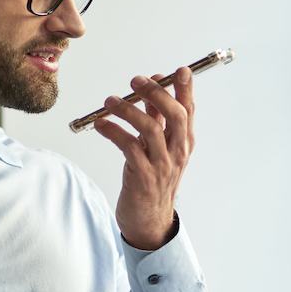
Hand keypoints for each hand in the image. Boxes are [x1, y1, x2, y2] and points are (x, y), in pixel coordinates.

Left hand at [93, 66, 194, 249]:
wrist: (149, 220)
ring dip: (128, 110)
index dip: (186, 89)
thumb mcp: (160, 148)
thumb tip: (154, 86)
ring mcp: (161, 165)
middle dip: (156, 93)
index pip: (189, 110)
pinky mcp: (142, 177)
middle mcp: (176, 152)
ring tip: (109, 101)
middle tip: (136, 81)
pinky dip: (113, 132)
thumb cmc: (153, 180)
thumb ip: (158, 118)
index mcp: (184, 143)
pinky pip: (129, 147)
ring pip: (150, 129)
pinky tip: (101, 124)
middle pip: (175, 115)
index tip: (179, 71)